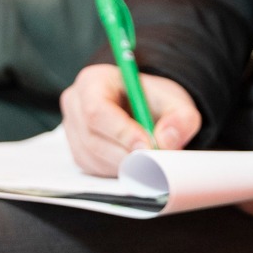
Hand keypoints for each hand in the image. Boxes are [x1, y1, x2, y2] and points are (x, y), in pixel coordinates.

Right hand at [59, 64, 200, 173]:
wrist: (145, 108)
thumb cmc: (153, 100)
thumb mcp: (176, 101)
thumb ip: (180, 118)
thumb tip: (166, 140)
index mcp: (93, 81)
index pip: (96, 110)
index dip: (121, 132)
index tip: (147, 146)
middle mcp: (75, 104)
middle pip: (92, 138)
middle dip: (126, 154)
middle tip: (154, 162)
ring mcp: (72, 130)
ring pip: (92, 157)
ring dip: (123, 165)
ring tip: (148, 161)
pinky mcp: (77, 152)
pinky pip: (93, 169)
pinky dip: (116, 171)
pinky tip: (135, 163)